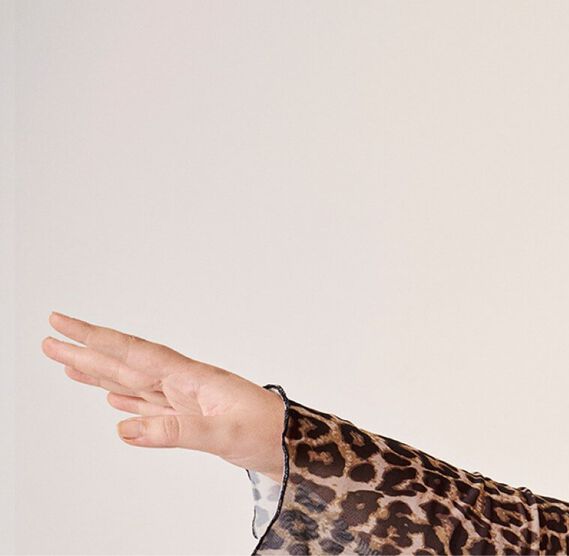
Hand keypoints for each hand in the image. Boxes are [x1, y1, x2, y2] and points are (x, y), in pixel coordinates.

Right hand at [41, 311, 287, 480]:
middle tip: (47, 339)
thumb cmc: (271, 435)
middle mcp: (186, 384)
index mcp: (192, 378)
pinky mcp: (193, 420)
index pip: (134, 353)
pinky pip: (150, 406)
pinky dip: (126, 400)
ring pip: (133, 383)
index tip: (62, 322)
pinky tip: (112, 397)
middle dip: (86, 352)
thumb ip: (177, 431)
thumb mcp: (224, 434)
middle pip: (126, 365)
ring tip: (67, 361)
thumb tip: (124, 427)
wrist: (299, 449)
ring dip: (99, 373)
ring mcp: (188, 401)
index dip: (96, 338)